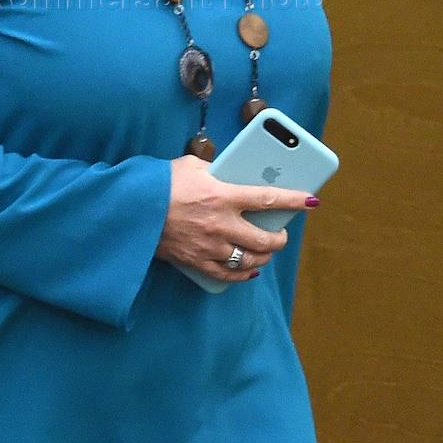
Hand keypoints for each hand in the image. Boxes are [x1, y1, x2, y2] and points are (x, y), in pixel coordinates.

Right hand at [154, 154, 318, 282]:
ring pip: (249, 261)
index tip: (311, 201)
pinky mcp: (197, 262)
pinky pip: (228, 275)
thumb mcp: (191, 166)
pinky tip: (248, 271)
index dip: (294, 201)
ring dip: (263, 257)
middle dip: (279, 238)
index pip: (268, 199)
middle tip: (281, 233)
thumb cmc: (160, 184)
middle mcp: (221, 224)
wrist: (131, 211)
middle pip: (264, 239)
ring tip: (266, 251)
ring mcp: (210, 247)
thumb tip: (228, 175)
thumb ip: (215, 170)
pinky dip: (242, 274)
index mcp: (223, 196)